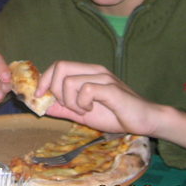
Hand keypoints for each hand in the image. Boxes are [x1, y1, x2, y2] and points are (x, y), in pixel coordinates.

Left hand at [39, 61, 185, 149]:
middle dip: (55, 90)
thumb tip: (41, 106)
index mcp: (87, 72)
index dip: (44, 80)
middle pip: (60, 67)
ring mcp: (103, 77)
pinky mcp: (111, 88)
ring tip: (83, 110)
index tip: (39, 96)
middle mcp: (94, 70)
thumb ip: (63, 108)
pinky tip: (91, 109)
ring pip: (69, 81)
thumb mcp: (83, 113)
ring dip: (70, 101)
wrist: (145, 120)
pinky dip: (82, 103)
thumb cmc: (116, 115)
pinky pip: (85, 90)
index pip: (58, 65)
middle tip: (68, 106)